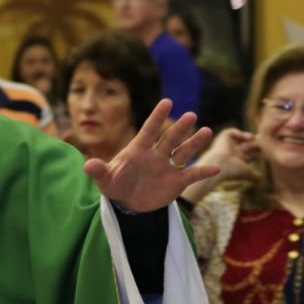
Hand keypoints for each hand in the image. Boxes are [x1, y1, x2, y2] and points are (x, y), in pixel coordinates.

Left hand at [84, 99, 218, 211]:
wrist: (127, 203)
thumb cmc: (115, 184)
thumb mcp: (105, 179)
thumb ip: (99, 171)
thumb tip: (87, 165)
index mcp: (138, 150)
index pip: (148, 130)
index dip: (157, 117)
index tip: (167, 101)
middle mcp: (155, 155)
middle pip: (169, 139)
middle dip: (179, 128)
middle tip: (191, 115)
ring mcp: (167, 167)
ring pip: (183, 152)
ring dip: (194, 143)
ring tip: (207, 131)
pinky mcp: (176, 182)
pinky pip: (192, 175)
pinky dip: (203, 172)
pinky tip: (217, 167)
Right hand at [196, 128, 258, 182]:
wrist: (218, 164)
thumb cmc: (232, 170)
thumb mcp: (247, 174)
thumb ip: (254, 176)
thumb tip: (261, 180)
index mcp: (237, 162)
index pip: (249, 156)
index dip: (257, 154)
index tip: (266, 152)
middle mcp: (232, 153)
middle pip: (247, 146)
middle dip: (255, 145)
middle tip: (263, 143)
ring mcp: (227, 145)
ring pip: (239, 138)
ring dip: (248, 137)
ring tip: (253, 138)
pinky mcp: (222, 138)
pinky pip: (230, 132)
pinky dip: (238, 132)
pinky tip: (246, 137)